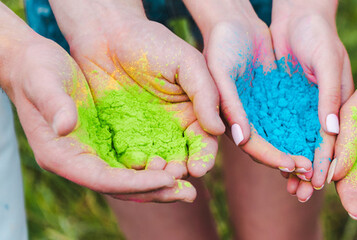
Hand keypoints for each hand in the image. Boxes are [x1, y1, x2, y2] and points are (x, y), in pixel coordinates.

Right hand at [0, 33, 192, 202]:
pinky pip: (135, 163)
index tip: (167, 179)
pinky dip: (157, 167)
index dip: (136, 183)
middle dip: (156, 191)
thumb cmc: (37, 71)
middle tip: (189, 192)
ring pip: (132, 179)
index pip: (104, 180)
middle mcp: (80, 162)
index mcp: (61, 156)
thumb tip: (66, 127)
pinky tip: (181, 163)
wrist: (36, 64)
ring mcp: (95, 154)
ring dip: (161, 183)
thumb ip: (54, 104)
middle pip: (122, 188)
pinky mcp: (107, 143)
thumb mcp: (43, 82)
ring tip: (191, 182)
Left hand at [59, 6, 222, 182]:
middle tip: (174, 173)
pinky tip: (132, 164)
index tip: (200, 168)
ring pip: (156, 165)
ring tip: (153, 169)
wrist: (107, 35)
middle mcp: (173, 129)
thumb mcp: (187, 63)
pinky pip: (127, 159)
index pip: (205, 143)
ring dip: (157, 174)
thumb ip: (205, 93)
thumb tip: (218, 129)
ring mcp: (146, 135)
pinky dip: (131, 167)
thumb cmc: (153, 43)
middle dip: (181, 172)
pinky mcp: (119, 136)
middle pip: (183, 160)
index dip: (205, 158)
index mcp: (195, 114)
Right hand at [195, 1, 306, 174]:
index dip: (272, 158)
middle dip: (290, 164)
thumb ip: (229, 104)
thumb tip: (241, 140)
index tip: (292, 166)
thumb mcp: (221, 71)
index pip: (252, 146)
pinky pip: (294, 120)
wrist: (233, 22)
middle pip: (271, 149)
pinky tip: (325, 140)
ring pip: (285, 139)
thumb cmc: (221, 43)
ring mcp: (263, 110)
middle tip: (313, 176)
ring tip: (320, 168)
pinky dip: (306, 132)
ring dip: (301, 154)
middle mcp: (247, 119)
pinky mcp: (277, 99)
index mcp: (230, 118)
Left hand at [270, 0, 353, 200]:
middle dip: (307, 170)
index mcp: (337, 106)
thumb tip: (332, 131)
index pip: (332, 140)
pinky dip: (272, 143)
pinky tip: (267, 159)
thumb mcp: (328, 63)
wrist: (296, 15)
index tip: (321, 180)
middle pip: (312, 147)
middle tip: (302, 192)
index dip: (327, 161)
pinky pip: (274, 126)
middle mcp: (318, 111)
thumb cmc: (319, 35)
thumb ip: (329, 96)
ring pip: (293, 142)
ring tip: (286, 184)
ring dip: (289, 163)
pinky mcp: (278, 101)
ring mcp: (298, 108)